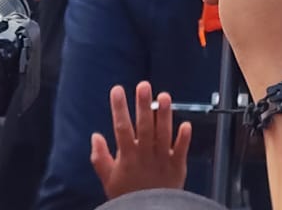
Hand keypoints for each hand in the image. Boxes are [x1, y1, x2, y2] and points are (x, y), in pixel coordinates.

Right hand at [89, 82, 191, 199]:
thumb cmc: (128, 196)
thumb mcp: (108, 180)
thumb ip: (100, 158)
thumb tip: (95, 136)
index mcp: (127, 156)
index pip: (122, 128)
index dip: (119, 108)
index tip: (117, 90)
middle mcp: (145, 155)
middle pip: (145, 127)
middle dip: (143, 105)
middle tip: (143, 86)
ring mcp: (162, 160)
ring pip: (164, 134)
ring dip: (165, 115)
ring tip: (164, 96)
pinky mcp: (177, 167)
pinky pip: (181, 151)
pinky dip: (184, 138)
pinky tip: (186, 124)